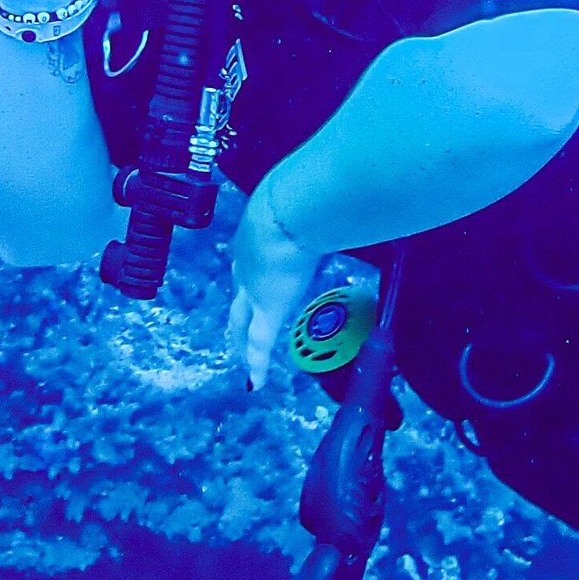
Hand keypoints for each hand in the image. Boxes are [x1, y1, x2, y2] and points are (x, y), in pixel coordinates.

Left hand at [227, 179, 324, 390]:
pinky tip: (256, 382)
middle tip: (236, 326)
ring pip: (241, 317)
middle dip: (237, 310)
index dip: (252, 272)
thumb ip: (318, 206)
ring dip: (240, 333)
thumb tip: (343, 198)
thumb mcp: (304, 201)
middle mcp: (246, 262)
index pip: (251, 259)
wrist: (287, 210)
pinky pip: (260, 342)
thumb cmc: (304, 197)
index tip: (255, 277)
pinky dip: (256, 363)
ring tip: (240, 350)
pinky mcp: (267, 308)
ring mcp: (253, 287)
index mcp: (255, 234)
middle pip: (239, 292)